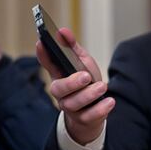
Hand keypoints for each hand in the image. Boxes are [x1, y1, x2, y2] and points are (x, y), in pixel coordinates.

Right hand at [35, 25, 114, 145]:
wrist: (93, 110)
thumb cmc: (86, 83)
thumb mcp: (81, 62)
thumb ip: (72, 47)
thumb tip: (62, 30)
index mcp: (59, 75)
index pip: (47, 63)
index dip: (42, 54)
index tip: (41, 43)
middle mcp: (61, 92)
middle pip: (58, 89)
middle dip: (71, 82)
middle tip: (86, 76)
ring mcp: (70, 107)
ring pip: (73, 104)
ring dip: (88, 95)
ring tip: (102, 87)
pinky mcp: (83, 119)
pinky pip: (88, 117)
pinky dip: (99, 109)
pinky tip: (109, 101)